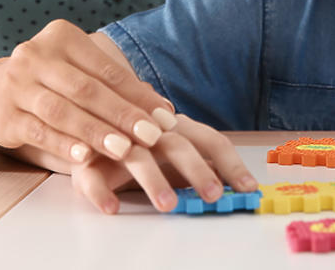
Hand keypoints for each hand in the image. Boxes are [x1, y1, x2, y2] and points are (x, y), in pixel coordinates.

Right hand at [0, 19, 176, 164]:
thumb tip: (164, 111)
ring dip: (96, 132)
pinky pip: (39, 131)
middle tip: (152, 136)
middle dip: (122, 115)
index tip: (165, 117)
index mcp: (61, 36)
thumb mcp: (77, 73)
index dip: (137, 94)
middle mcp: (35, 55)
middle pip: (86, 89)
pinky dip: (63, 144)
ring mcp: (16, 85)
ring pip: (62, 111)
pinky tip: (84, 157)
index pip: (106, 69)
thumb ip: (115, 88)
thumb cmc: (49, 83)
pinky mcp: (4, 115)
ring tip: (124, 150)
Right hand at [70, 115, 258, 213]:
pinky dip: (101, 192)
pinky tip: (112, 208)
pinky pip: (92, 176)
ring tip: (167, 206)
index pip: (210, 140)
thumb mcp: (174, 154)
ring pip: (137, 157)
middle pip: (177, 144)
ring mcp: (117, 140)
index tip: (248, 188)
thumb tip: (242, 189)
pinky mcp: (86, 159)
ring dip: (153, 180)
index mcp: (177, 126)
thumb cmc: (141, 144)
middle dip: (197, 170)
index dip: (230, 164)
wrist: (86, 125)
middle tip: (213, 195)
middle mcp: (150, 128)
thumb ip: (202, 167)